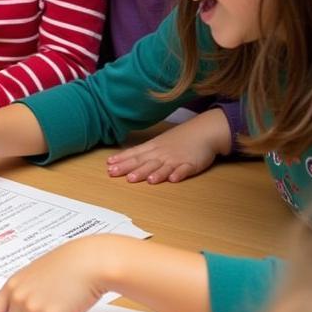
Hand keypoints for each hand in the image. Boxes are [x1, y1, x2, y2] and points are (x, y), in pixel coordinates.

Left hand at [107, 108, 231, 183]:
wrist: (204, 131)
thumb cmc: (179, 139)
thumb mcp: (158, 143)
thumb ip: (142, 152)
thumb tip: (122, 158)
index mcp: (153, 148)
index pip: (134, 154)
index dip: (121, 160)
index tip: (108, 165)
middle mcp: (162, 154)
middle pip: (144, 162)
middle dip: (130, 168)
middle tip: (116, 173)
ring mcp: (177, 159)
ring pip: (164, 167)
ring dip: (155, 173)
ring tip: (146, 179)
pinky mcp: (191, 164)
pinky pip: (185, 170)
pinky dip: (179, 174)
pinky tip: (173, 179)